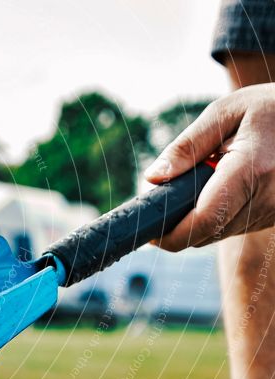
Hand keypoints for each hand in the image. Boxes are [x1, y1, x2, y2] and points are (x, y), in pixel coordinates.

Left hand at [144, 84, 274, 250]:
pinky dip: (218, 216)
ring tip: (198, 184)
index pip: (204, 220)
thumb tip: (153, 179)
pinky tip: (219, 188)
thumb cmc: (267, 108)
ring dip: (198, 220)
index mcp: (252, 168)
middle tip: (165, 202)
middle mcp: (268, 197)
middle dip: (178, 226)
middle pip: (208, 233)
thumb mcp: (224, 113)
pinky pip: (236, 227)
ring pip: (220, 233)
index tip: (150, 233)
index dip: (172, 234)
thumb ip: (186, 147)